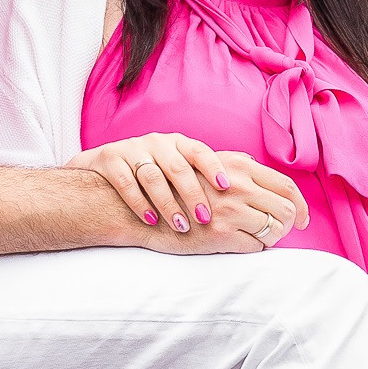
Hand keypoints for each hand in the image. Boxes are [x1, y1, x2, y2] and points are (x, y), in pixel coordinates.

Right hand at [69, 134, 306, 252]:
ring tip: (183, 225)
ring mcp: (135, 151)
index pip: (207, 152)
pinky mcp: (111, 161)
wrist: (103, 175)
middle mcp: (160, 143)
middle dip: (195, 193)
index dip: (220, 170)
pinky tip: (151, 221)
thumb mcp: (187, 167)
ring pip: (153, 175)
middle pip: (182, 165)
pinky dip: (139, 201)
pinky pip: (125, 181)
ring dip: (168, 202)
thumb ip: (221, 172)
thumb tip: (264, 192)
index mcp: (183, 145)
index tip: (232, 192)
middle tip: (208, 219)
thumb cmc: (155, 177)